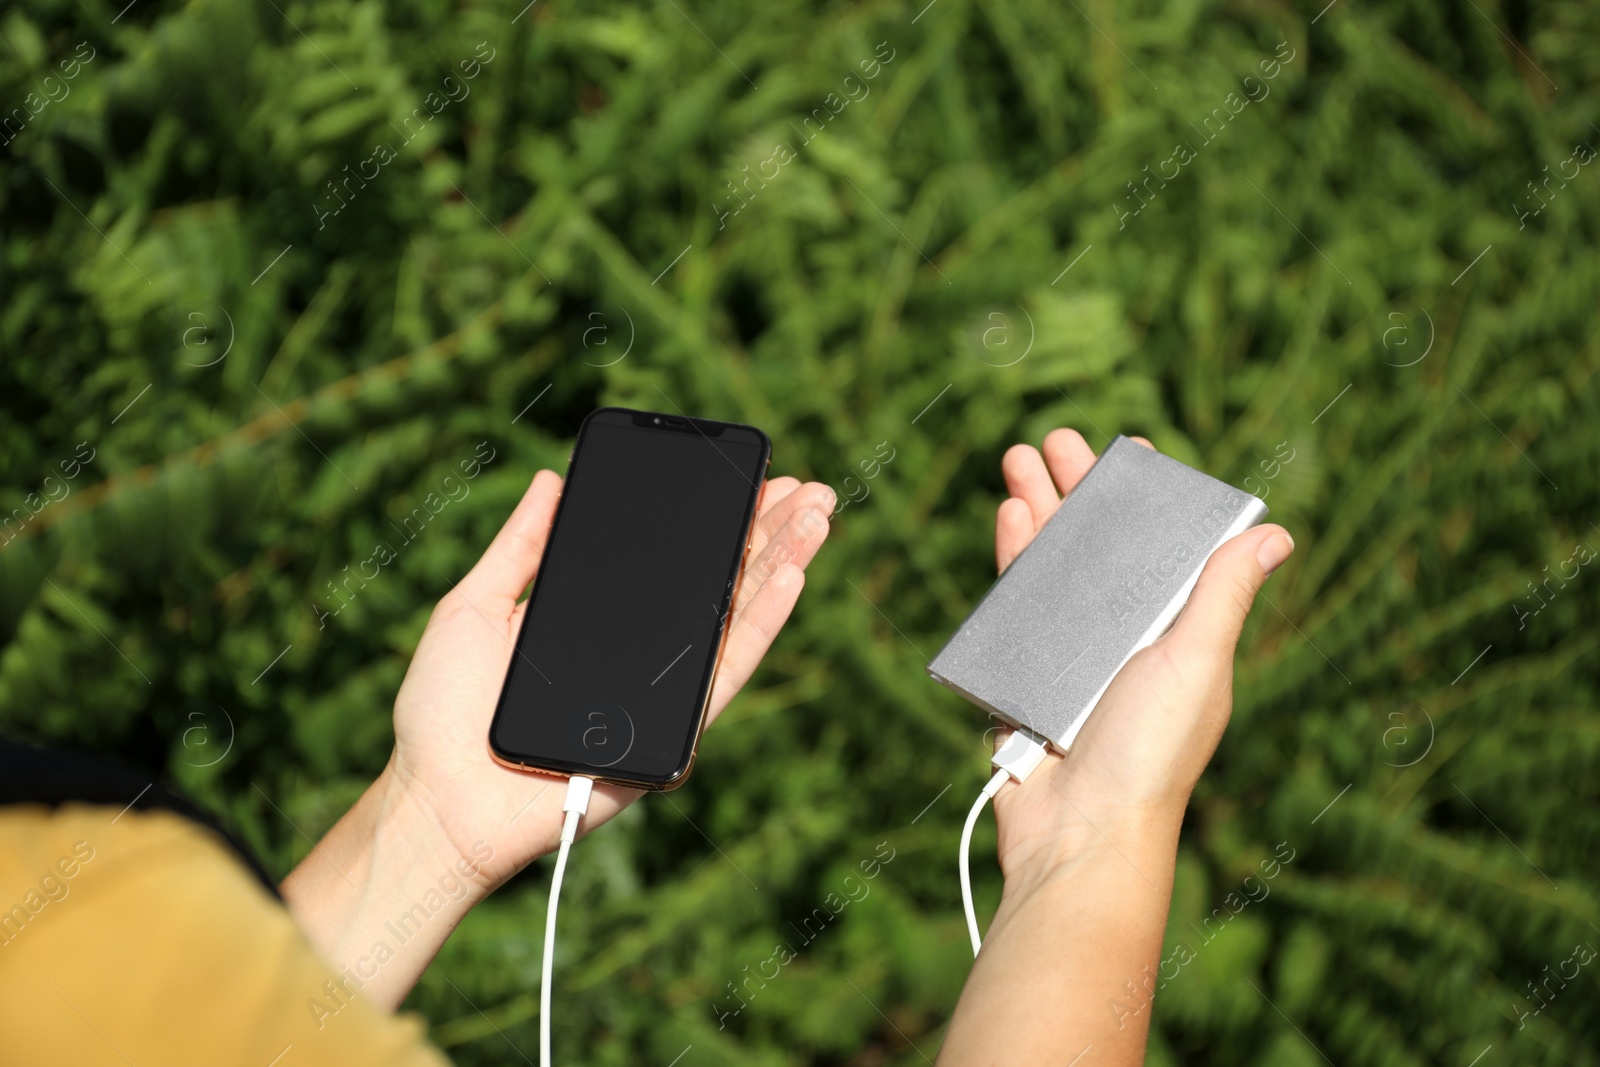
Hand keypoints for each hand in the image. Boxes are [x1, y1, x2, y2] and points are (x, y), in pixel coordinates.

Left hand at [282, 470, 831, 1006]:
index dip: (713, 519)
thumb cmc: (443, 713)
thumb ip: (519, 547)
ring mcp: (660, 694)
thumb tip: (552, 479)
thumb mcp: (473, 606)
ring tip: (818, 517)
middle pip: (717, 584)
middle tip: (808, 487)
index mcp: (600, 621)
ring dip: (782, 565)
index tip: (748, 476)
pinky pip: (724, 673)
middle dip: (767, 532)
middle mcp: (640, 655)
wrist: (438, 801)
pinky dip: (761, 624)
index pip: (670, 563)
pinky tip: (790, 578)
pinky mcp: (671, 735)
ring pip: (735, 620)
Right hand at [986, 430, 1293, 885]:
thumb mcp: (1197, 663)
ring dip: (1035, 510)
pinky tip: (1007, 519)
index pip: (1160, 548)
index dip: (1145, 497)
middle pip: (1096, 546)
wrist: (1081, 833)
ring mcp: (1068, 656)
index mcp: (1170, 632)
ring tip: (1015, 460)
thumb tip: (1275, 534)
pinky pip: (1014, 607)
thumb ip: (1224, 595)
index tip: (1130, 449)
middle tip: (1052, 438)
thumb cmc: (1151, 753)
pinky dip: (1010, 561)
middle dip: (1075, 489)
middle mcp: (1120, 638)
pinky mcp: (1022, 675)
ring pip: (1050, 566)